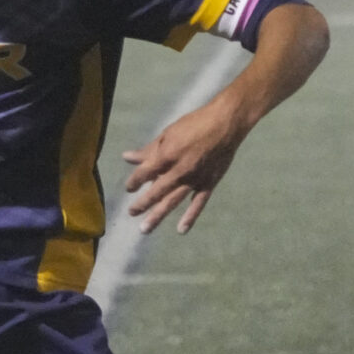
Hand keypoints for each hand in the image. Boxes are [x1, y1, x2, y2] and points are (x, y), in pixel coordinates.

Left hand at [120, 98, 246, 232]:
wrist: (226, 123)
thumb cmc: (195, 125)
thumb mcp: (168, 134)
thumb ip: (148, 150)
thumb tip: (126, 157)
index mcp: (167, 156)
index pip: (144, 173)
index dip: (134, 182)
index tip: (129, 188)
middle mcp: (179, 171)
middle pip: (156, 192)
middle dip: (142, 203)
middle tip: (131, 213)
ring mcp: (195, 179)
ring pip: (173, 201)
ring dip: (158, 215)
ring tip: (145, 229)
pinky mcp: (208, 183)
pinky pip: (198, 203)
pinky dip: (190, 217)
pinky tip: (181, 230)